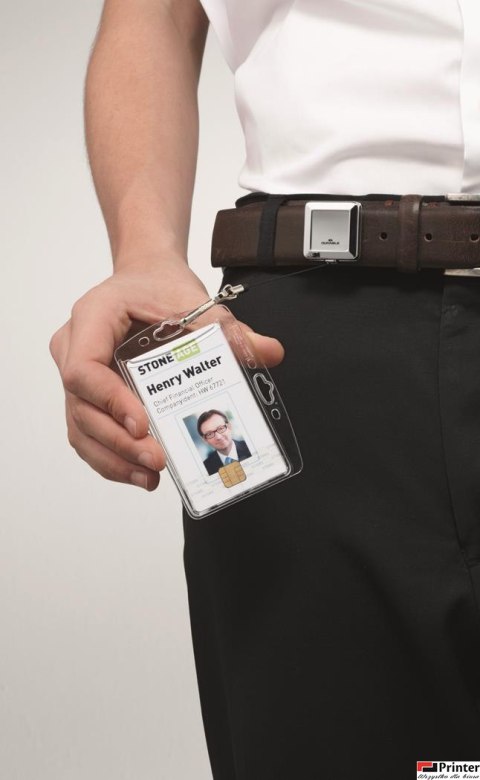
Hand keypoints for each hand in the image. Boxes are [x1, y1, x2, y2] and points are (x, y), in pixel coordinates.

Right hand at [50, 257, 283, 489]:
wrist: (145, 279)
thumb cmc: (160, 287)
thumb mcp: (195, 302)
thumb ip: (228, 329)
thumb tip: (271, 352)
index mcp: (92, 318)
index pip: (83, 369)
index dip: (109, 401)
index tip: (143, 424)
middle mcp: (73, 347)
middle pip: (81, 407)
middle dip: (118, 442)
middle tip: (156, 460)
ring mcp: (75, 375)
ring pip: (80, 428)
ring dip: (113, 459)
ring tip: (149, 477)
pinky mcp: (86, 396)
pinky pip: (88, 433)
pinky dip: (111, 457)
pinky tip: (140, 473)